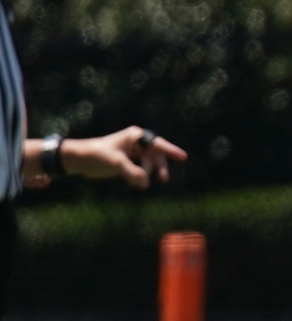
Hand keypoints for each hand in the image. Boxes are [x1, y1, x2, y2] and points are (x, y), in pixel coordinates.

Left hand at [63, 126, 187, 188]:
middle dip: (159, 167)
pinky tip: (135, 182)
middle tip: (164, 179)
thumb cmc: (96, 155)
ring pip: (150, 164)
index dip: (171, 151)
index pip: (157, 144)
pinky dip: (141, 176)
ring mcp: (133, 153)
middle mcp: (136, 143)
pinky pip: (142, 170)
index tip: (183, 157)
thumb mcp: (115, 163)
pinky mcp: (129, 162)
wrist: (78, 159)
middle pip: (156, 156)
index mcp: (135, 136)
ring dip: (147, 174)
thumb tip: (146, 183)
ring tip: (139, 183)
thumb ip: (132, 172)